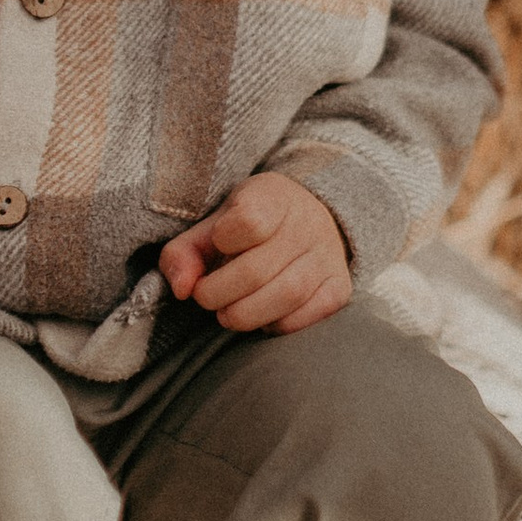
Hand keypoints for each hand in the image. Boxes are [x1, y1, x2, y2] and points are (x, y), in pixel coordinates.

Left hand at [159, 174, 351, 333]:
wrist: (307, 220)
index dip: (222, 241)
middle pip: (256, 271)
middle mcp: (307, 223)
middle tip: (207, 297)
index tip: (217, 244)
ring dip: (245, 315)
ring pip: (285, 296)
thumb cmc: (249, 227)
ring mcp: (327, 256)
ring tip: (228, 313)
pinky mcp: (339, 286)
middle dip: (218, 294)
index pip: (247, 221)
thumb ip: (184, 253)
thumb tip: (182, 289)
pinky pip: (307, 317)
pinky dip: (277, 325)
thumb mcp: (213, 225)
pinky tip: (263, 317)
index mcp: (273, 195)